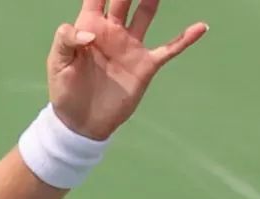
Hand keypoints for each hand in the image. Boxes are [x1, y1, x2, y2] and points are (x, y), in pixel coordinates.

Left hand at [47, 0, 207, 139]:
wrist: (80, 123)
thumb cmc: (64, 91)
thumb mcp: (58, 63)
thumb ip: (66, 40)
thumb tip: (90, 33)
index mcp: (89, 27)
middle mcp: (112, 31)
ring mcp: (130, 46)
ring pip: (146, 13)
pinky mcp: (145, 65)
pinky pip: (170, 48)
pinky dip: (186, 38)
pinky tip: (201, 27)